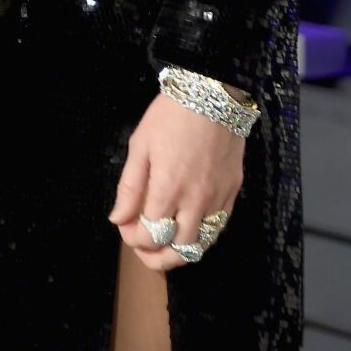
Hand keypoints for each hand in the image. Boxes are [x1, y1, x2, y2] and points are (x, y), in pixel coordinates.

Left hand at [108, 91, 243, 270]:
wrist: (212, 93)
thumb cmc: (170, 116)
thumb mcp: (140, 145)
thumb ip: (130, 187)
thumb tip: (118, 219)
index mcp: (168, 189)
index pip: (149, 235)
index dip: (133, 239)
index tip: (126, 227)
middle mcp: (195, 201)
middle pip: (177, 250)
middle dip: (155, 256)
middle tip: (143, 249)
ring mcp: (218, 199)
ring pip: (201, 245)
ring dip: (180, 252)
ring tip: (164, 247)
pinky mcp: (233, 193)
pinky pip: (218, 229)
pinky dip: (201, 237)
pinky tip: (188, 229)